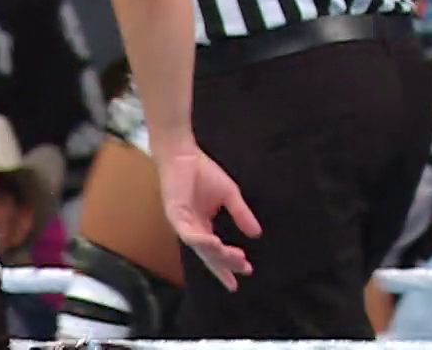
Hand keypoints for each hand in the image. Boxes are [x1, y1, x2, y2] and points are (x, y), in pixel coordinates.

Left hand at [155, 141, 259, 289]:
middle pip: (209, 254)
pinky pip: (187, 233)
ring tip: (235, 258)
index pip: (215, 252)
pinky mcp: (174, 214)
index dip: (227, 266)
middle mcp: (191, 229)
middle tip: (244, 269)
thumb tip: (257, 233)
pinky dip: (200, 241)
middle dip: (226, 264)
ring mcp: (182, 223)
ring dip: (217, 254)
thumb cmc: (202, 171)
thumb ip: (241, 214)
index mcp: (202, 225)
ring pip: (200, 247)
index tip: (243, 277)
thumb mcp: (230, 195)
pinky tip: (215, 244)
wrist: (183, 153)